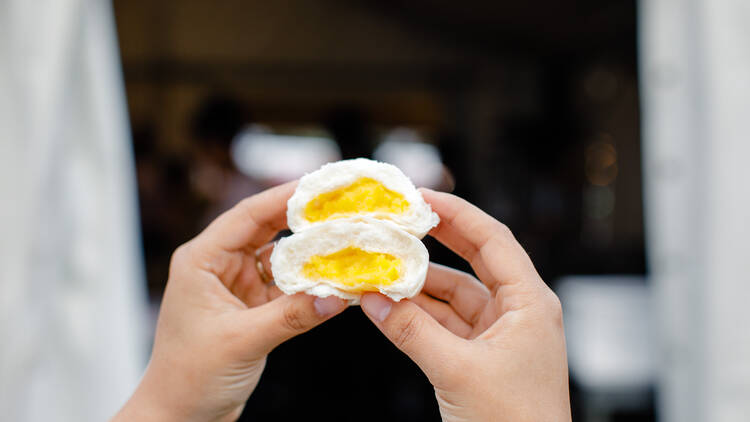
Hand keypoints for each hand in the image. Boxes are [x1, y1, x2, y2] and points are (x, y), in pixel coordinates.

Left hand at [113, 182, 346, 421]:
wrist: (180, 416)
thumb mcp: (241, 341)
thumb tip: (338, 296)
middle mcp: (219, 266)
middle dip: (305, 219)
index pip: (247, 215)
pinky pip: (288, 287)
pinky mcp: (253, 308)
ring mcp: (238, 287)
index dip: (284, 196)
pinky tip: (337, 279)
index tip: (320, 185)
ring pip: (282, 259)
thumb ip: (291, 316)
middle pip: (267, 229)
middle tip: (343, 206)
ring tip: (347, 240)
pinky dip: (311, 283)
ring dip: (312, 254)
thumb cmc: (189, 377)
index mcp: (202, 260)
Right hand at [360, 189, 570, 421]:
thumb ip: (411, 332)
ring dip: (418, 284)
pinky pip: (445, 324)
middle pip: (474, 259)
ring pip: (453, 295)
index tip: (421, 196)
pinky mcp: (481, 357)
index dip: (457, 213)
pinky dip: (418, 315)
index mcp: (530, 302)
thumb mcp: (458, 372)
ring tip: (382, 266)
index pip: (493, 239)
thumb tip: (371, 298)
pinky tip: (388, 305)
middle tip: (400, 218)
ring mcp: (498, 334)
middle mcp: (517, 311)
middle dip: (436, 239)